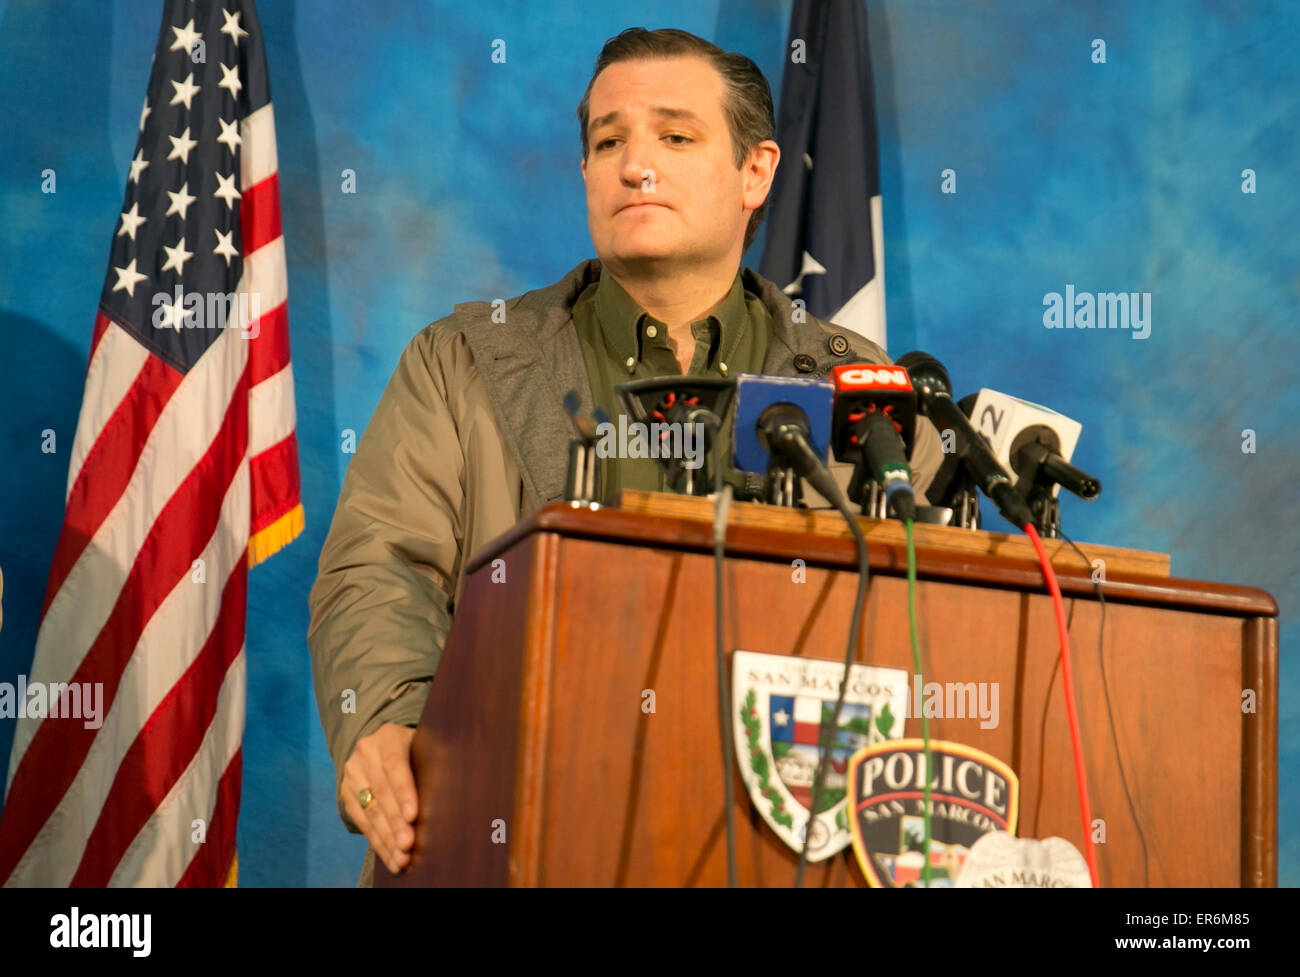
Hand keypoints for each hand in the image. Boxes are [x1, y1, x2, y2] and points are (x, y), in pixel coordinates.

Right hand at [340, 723, 417, 874]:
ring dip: (386, 838)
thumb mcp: (422, 745)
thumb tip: (452, 790)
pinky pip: (362, 822)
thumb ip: (432, 761)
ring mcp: (353, 775)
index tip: (413, 816)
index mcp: (388, 738)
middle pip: (381, 792)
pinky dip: (378, 842)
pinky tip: (391, 857)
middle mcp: (365, 754)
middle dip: (395, 822)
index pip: (394, 765)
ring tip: (401, 857)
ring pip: (370, 810)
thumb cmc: (413, 749)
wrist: (378, 745)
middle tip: (408, 845)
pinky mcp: (347, 794)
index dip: (404, 792)